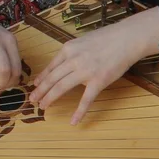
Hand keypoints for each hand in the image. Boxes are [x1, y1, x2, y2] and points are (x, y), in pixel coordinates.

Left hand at [28, 8, 158, 124]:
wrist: (126, 38)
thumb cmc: (107, 38)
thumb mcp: (83, 41)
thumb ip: (72, 53)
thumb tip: (63, 64)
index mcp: (68, 49)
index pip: (50, 67)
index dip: (41, 78)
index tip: (35, 86)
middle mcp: (73, 60)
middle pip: (52, 78)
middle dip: (40, 91)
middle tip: (32, 100)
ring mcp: (85, 71)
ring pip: (61, 87)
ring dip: (50, 98)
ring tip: (43, 107)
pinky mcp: (98, 81)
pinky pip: (86, 99)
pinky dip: (79, 112)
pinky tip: (73, 121)